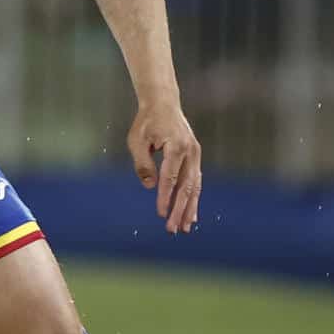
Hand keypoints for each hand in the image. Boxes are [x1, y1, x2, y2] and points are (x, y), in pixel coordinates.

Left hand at [128, 98, 201, 233]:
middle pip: (186, 186)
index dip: (165, 197)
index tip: (160, 214)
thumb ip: (143, 164)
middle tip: (173, 229)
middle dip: (179, 209)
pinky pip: (196, 181)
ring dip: (190, 208)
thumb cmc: (146, 122)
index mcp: (176, 147)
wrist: (164, 104)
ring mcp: (196, 154)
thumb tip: (151, 187)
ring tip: (185, 227)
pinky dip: (193, 198)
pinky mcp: (195, 157)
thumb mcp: (137, 141)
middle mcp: (190, 152)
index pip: (170, 178)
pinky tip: (191, 214)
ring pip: (194, 186)